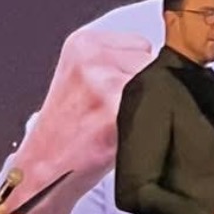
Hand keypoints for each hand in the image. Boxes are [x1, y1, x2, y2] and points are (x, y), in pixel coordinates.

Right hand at [0, 27, 151, 213]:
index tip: (121, 93)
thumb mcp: (85, 79)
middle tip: (118, 113)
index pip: (142, 44)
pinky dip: (149, 124)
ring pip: (158, 84)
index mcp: (83, 43)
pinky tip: (124, 135)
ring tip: (121, 124)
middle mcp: (91, 56)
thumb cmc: (68, 131)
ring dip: (150, 105)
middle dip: (146, 87)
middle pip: (153, 62)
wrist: (43, 170)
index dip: (139, 73)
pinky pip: (156, 108)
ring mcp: (102, 81)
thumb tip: (170, 62)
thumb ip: (118, 63)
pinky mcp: (114, 108)